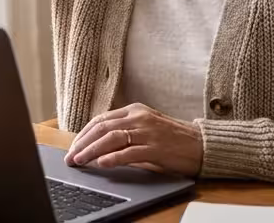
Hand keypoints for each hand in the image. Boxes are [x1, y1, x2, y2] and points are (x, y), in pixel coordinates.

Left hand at [63, 103, 202, 176]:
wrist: (202, 145)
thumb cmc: (173, 139)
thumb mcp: (146, 127)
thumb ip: (125, 131)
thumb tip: (98, 145)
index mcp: (135, 110)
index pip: (101, 120)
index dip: (84, 133)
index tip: (73, 146)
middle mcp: (139, 118)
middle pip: (102, 127)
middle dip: (82, 143)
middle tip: (71, 157)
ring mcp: (148, 131)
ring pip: (112, 138)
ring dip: (92, 150)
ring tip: (80, 160)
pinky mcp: (156, 147)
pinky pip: (129, 152)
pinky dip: (113, 157)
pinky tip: (102, 163)